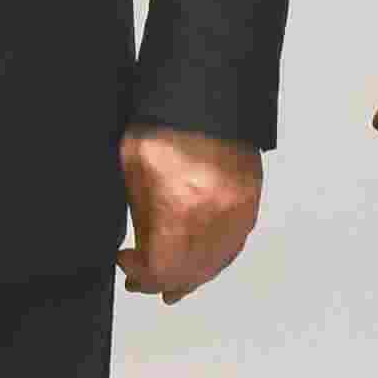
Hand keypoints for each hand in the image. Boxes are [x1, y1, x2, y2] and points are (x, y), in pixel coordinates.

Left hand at [115, 125, 261, 301]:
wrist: (207, 95)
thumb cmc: (166, 122)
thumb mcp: (134, 167)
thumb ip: (141, 218)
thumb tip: (145, 249)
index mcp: (181, 205)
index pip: (163, 268)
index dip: (141, 276)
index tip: (126, 263)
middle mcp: (215, 215)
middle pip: (190, 272)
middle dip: (163, 281)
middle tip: (143, 280)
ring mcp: (238, 210)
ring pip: (215, 263)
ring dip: (191, 276)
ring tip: (172, 282)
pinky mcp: (251, 201)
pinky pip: (233, 246)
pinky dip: (214, 259)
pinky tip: (199, 261)